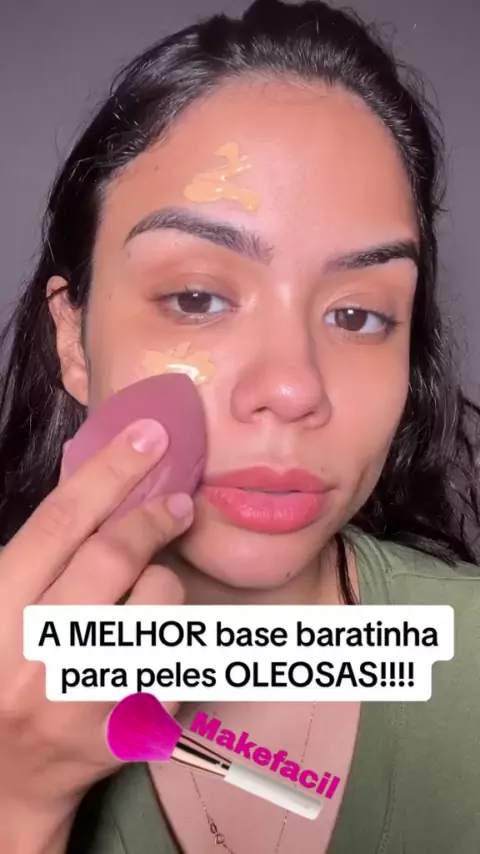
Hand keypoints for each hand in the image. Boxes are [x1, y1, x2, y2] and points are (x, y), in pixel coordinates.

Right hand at [0, 419, 191, 842]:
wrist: (6, 777)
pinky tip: (155, 646)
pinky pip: (181, 655)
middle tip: (178, 502)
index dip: (107, 472)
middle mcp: (35, 653)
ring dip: (162, 585)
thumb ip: (42, 554)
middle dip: (152, 518)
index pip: (58, 524)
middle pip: (112, 558)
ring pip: (159, 605)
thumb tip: (108, 485)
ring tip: (145, 599)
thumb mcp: (1, 606)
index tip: (149, 436)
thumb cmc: (3, 671)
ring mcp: (84, 696)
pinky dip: (177, 637)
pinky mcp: (128, 729)